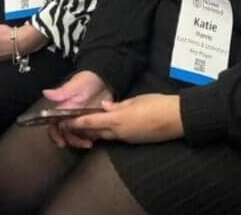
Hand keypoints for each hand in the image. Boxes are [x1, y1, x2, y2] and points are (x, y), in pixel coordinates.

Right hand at [44, 71, 113, 149]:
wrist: (106, 79)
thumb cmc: (88, 80)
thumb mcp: (77, 85)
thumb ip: (62, 91)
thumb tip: (45, 93)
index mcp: (62, 110)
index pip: (54, 126)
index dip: (55, 135)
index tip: (61, 143)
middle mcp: (69, 117)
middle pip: (66, 134)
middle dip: (72, 141)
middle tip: (83, 144)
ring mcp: (81, 120)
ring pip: (77, 136)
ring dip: (82, 141)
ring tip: (90, 143)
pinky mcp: (92, 121)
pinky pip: (90, 133)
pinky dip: (92, 137)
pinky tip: (98, 138)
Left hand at [68, 93, 183, 144]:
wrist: (176, 118)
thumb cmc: (157, 104)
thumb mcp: (136, 100)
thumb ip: (118, 105)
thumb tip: (104, 106)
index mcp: (117, 119)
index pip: (90, 122)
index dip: (75, 122)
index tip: (65, 120)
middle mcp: (118, 132)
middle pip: (94, 132)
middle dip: (82, 128)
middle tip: (73, 123)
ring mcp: (125, 138)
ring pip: (104, 136)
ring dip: (95, 131)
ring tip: (89, 125)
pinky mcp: (132, 141)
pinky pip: (115, 137)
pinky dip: (107, 133)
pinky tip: (108, 126)